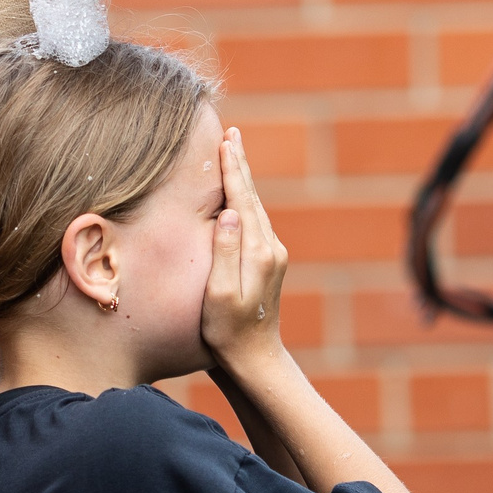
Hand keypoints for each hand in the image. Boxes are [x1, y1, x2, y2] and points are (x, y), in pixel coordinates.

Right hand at [201, 127, 286, 379]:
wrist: (256, 359)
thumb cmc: (228, 332)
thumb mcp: (219, 295)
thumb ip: (224, 252)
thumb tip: (228, 212)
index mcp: (258, 251)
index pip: (242, 199)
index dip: (232, 168)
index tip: (226, 140)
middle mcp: (270, 248)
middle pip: (252, 196)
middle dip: (240, 164)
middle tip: (232, 133)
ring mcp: (273, 255)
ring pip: (255, 206)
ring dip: (244, 179)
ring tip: (233, 153)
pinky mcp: (269, 262)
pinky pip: (255, 220)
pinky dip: (246, 199)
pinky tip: (238, 194)